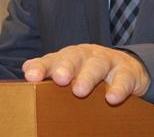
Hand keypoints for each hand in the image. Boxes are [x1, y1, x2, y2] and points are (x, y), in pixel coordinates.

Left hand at [22, 44, 149, 104]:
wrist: (127, 68)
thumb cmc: (90, 73)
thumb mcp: (71, 72)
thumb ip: (50, 71)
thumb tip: (26, 71)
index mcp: (68, 57)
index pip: (52, 60)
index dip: (41, 67)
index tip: (31, 75)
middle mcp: (86, 56)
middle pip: (74, 57)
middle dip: (65, 67)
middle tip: (59, 79)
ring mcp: (107, 62)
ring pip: (97, 65)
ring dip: (88, 77)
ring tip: (79, 91)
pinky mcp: (127, 72)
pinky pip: (123, 79)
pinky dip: (118, 88)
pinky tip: (112, 98)